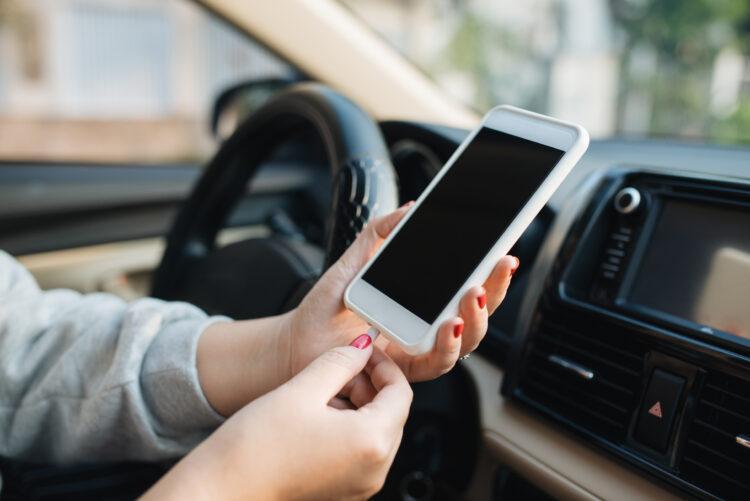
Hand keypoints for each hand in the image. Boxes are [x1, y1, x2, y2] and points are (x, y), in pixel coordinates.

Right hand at [145, 337, 411, 499]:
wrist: (222, 488)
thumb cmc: (257, 446)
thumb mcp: (302, 389)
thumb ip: (340, 362)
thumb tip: (363, 346)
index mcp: (371, 442)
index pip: (401, 394)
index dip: (384, 365)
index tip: (365, 350)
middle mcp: (374, 470)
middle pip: (392, 414)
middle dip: (371, 386)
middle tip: (342, 366)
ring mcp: (360, 485)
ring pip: (376, 432)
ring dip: (359, 406)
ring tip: (322, 391)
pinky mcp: (344, 492)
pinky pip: (361, 452)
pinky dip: (349, 428)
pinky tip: (318, 417)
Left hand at [286, 203, 518, 381]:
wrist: (297, 340)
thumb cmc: (327, 306)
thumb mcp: (354, 260)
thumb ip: (379, 233)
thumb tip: (410, 208)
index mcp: (423, 303)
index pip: (467, 289)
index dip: (491, 274)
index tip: (504, 252)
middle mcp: (427, 328)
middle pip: (476, 315)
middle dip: (494, 291)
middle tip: (501, 264)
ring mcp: (416, 351)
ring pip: (464, 343)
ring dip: (475, 319)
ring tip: (473, 294)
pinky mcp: (401, 371)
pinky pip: (433, 363)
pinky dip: (445, 346)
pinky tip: (448, 326)